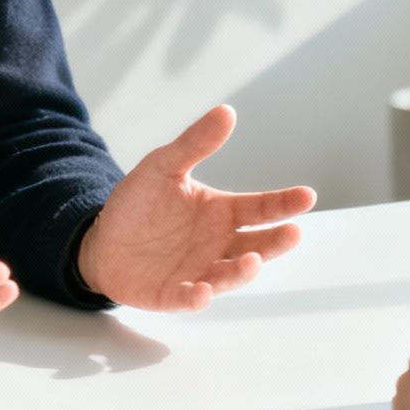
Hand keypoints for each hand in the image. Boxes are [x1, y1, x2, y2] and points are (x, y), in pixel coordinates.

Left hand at [76, 105, 315, 310]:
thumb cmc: (141, 203)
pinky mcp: (171, 294)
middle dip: (275, 242)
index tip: (307, 196)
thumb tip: (227, 111)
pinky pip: (187, 298)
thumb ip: (195, 144)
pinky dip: (196, 297)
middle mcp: (218, 246)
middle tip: (293, 233)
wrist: (102, 239)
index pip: (260, 209)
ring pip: (228, 276)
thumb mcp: (164, 166)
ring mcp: (198, 272)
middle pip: (255, 246)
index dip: (283, 204)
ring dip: (241, 272)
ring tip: (251, 261)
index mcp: (222, 213)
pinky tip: (202, 291)